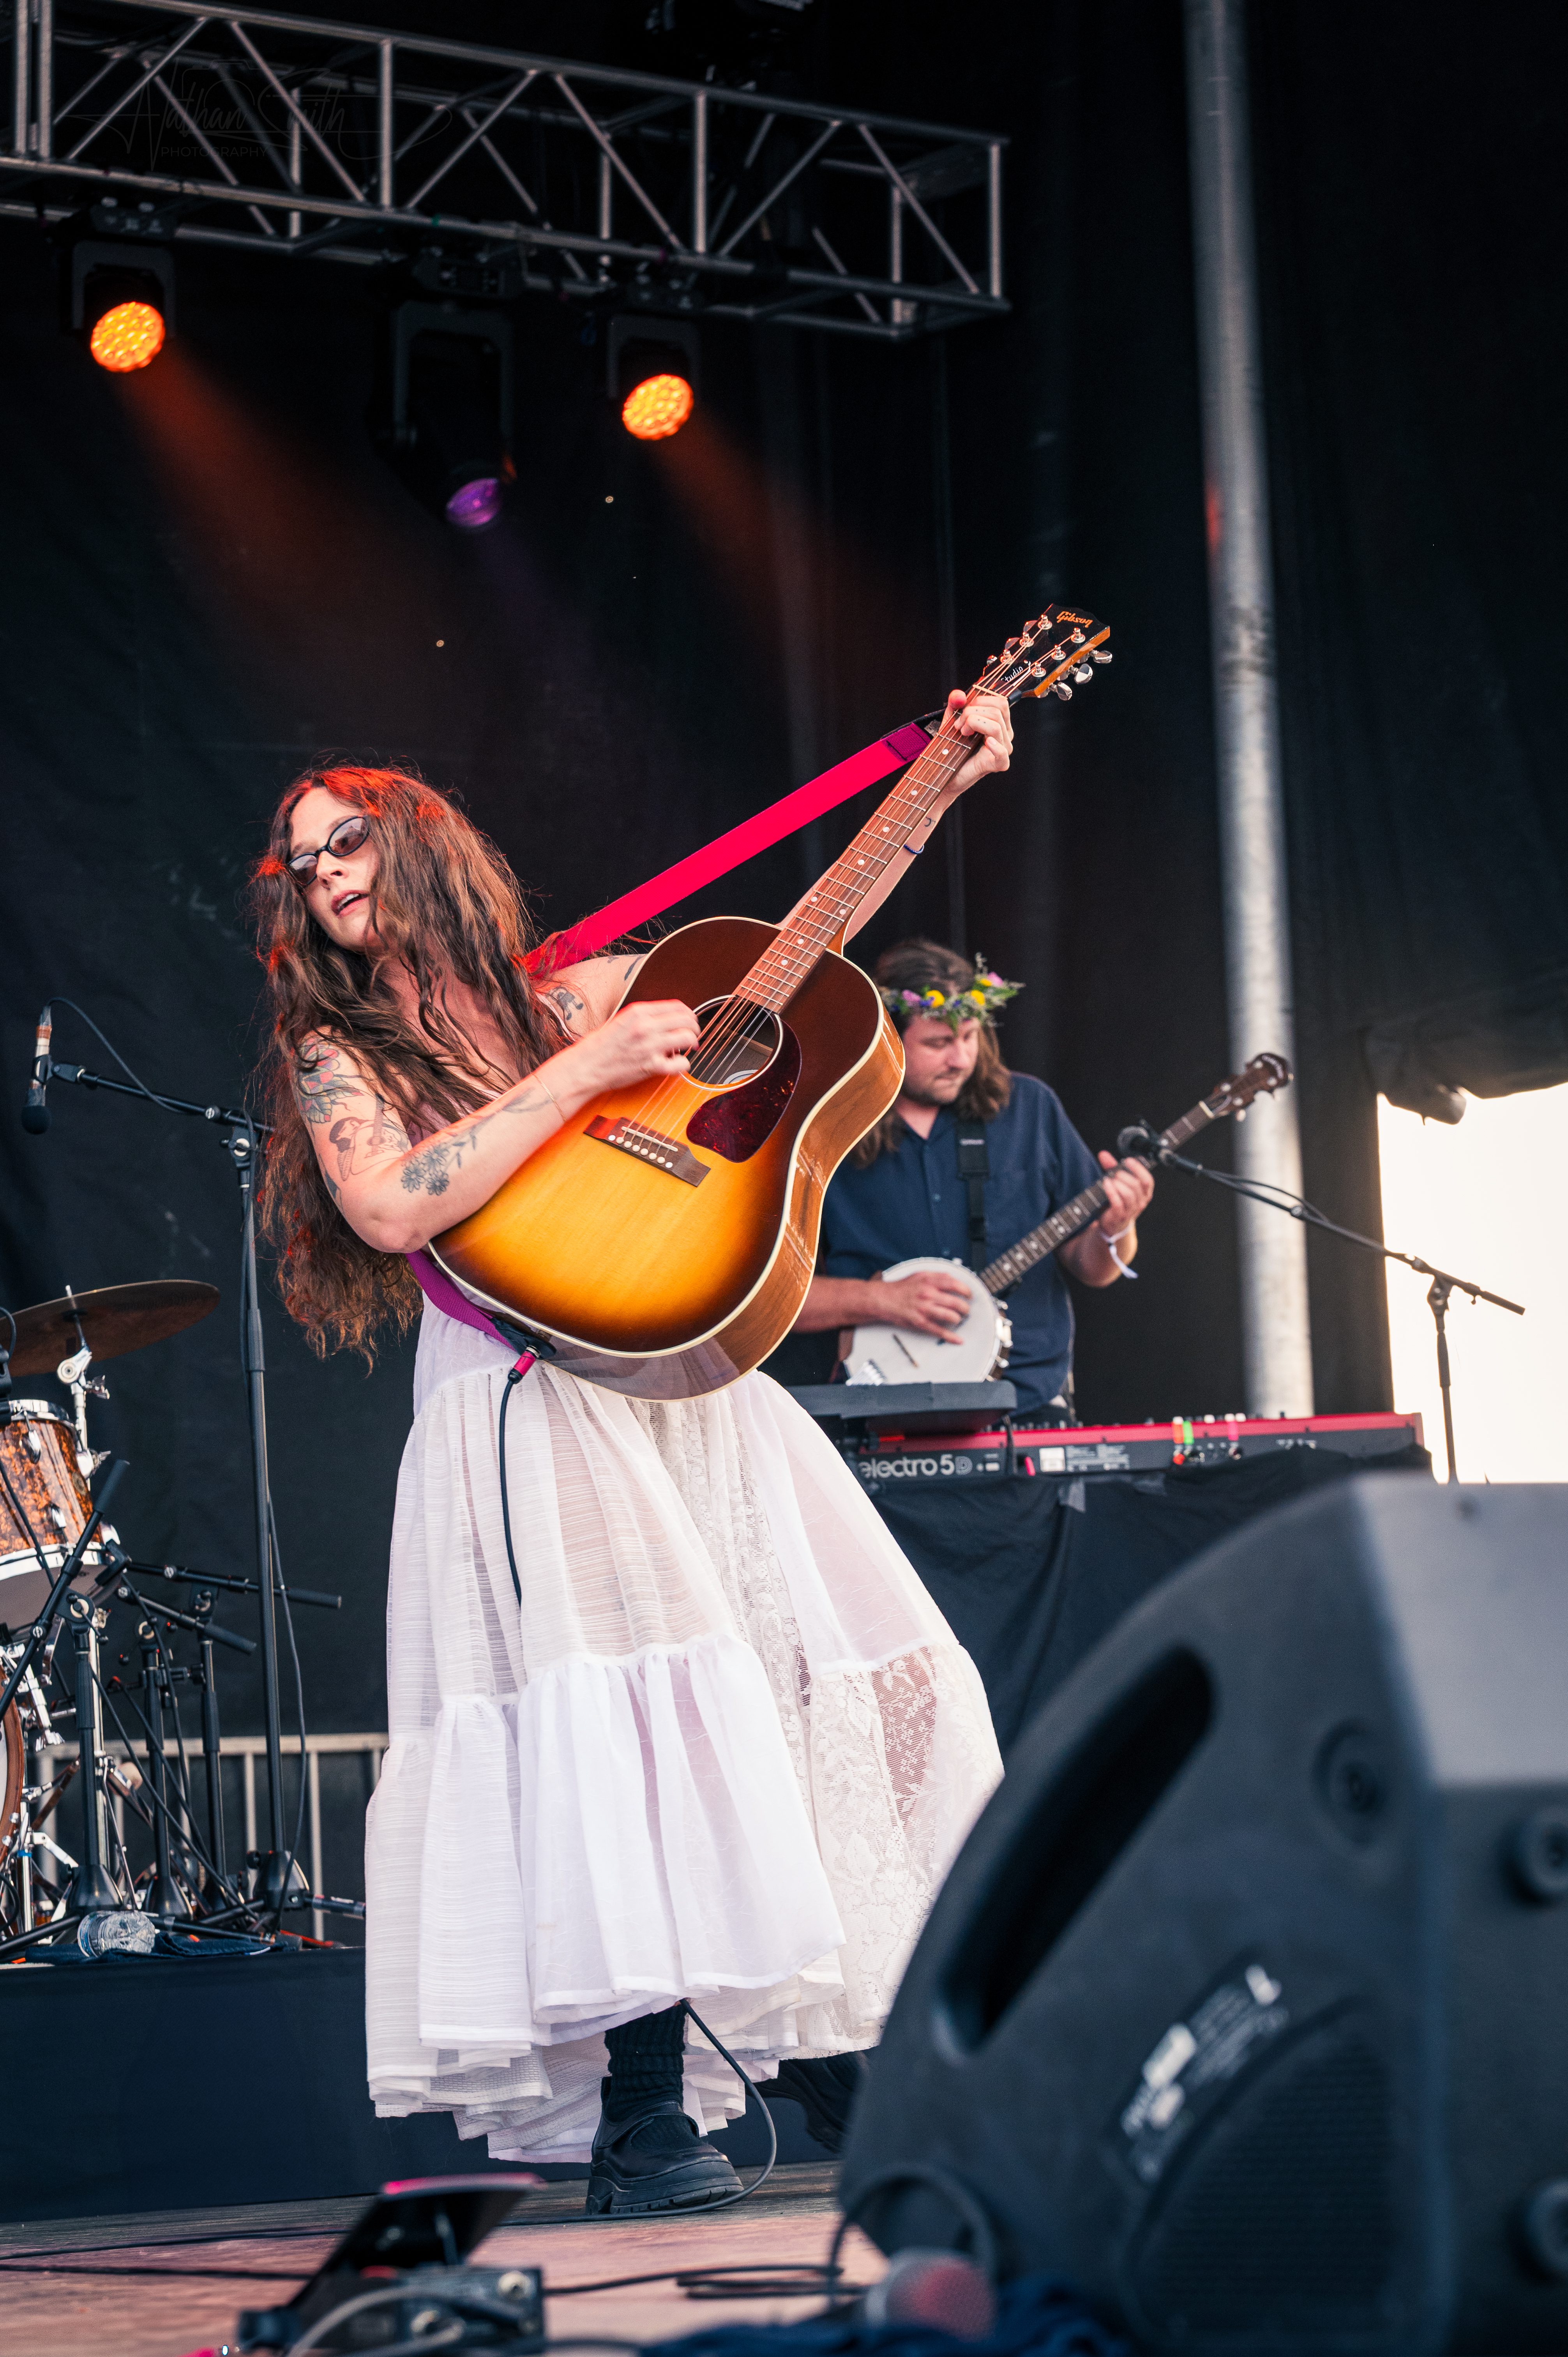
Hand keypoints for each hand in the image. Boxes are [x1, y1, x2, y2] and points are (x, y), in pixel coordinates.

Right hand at [572, 999, 699, 1091]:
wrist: (585, 1067)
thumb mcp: (622, 1020)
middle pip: (687, 1020)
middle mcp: (646, 1026)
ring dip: (691, 1043)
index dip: (688, 1014)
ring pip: (688, 1038)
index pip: (677, 1006)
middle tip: (693, 1035)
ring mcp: (650, 1046)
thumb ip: (645, 1017)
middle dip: (694, 1028)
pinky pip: (681, 1063)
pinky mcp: (651, 1066)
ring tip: (685, 1049)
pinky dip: (683, 1064)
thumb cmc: (600, 1046)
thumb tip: (669, 1019)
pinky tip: (675, 1064)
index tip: (689, 1021)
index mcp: (638, 1011)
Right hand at [876, 1265, 975, 1339]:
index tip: (969, 1295)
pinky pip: (939, 1331)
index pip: (954, 1284)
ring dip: (958, 1319)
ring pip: (950, 1316)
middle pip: (955, 1302)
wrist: (884, 1299)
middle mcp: (928, 1295)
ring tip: (959, 1319)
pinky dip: (950, 1337)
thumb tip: (953, 1278)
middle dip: (965, 1308)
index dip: (966, 1290)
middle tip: (966, 1310)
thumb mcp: (920, 1275)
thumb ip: (937, 1276)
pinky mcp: (921, 1322)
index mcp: (929, 1282)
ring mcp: (925, 1309)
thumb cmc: (902, 1288)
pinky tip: (958, 1339)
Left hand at [945, 689, 1012, 793]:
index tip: (962, 711)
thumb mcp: (952, 720)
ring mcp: (1005, 749)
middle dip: (971, 713)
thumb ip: (955, 704)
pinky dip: (994, 745)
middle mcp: (1006, 734)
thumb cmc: (954, 747)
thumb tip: (959, 695)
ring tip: (962, 733)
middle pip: (997, 711)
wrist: (948, 772)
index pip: (1000, 702)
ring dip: (973, 724)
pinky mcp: (1000, 763)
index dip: (979, 700)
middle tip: (957, 725)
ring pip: (996, 726)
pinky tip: (985, 743)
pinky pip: (1002, 751)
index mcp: (1000, 722)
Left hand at [1096, 1151, 1154, 1236]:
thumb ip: (1112, 1168)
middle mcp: (1141, 1202)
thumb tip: (1103, 1154)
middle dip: (1125, 1176)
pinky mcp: (1120, 1215)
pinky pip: (1117, 1202)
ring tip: (1110, 1178)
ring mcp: (1131, 1210)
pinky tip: (1105, 1183)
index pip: (1148, 1180)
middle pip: (1136, 1185)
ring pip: (1129, 1194)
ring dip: (1118, 1184)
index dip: (1138, 1169)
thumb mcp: (1118, 1182)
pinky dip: (1111, 1191)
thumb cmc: (1118, 1200)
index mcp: (1145, 1193)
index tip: (1128, 1160)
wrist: (1112, 1223)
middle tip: (1115, 1172)